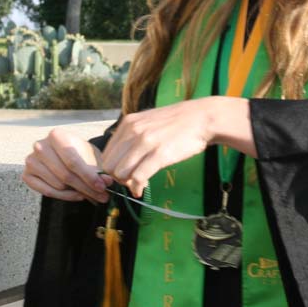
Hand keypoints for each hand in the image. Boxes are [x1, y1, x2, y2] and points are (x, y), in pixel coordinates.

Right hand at [22, 126, 113, 202]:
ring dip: (77, 192)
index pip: (72, 160)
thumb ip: (99, 169)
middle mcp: (40, 146)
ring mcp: (31, 161)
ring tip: (91, 193)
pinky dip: (65, 196)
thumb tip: (108, 182)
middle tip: (102, 196)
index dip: (89, 176)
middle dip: (86, 188)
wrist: (65, 153)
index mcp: (56, 135)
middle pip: (65, 175)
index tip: (103, 187)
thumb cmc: (79, 153)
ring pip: (57, 185)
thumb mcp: (91, 156)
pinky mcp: (27, 175)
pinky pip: (47, 192)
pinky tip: (77, 194)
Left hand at [99, 96, 252, 197]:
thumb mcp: (147, 121)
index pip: (106, 154)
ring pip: (120, 173)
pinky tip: (142, 189)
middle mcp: (133, 131)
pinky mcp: (159, 154)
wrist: (201, 117)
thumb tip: (121, 158)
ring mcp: (145, 142)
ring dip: (127, 183)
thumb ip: (132, 136)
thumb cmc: (176, 122)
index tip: (124, 173)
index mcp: (128, 123)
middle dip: (118, 177)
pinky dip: (137, 188)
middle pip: (110, 165)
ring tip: (138, 183)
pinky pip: (138, 178)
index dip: (112, 168)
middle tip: (130, 180)